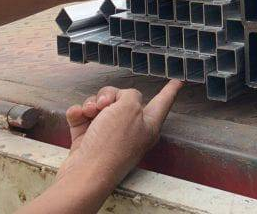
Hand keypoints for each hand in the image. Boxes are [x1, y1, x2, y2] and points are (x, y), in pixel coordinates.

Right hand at [57, 81, 182, 191]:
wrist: (84, 174)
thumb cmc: (111, 144)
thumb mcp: (129, 108)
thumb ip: (130, 95)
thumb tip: (119, 99)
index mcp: (149, 125)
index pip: (163, 102)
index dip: (170, 90)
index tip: (178, 81)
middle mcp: (131, 130)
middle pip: (123, 99)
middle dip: (110, 95)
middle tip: (105, 104)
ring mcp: (108, 135)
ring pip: (100, 105)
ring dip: (92, 104)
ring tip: (90, 113)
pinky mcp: (88, 139)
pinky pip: (83, 115)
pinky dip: (79, 114)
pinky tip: (78, 116)